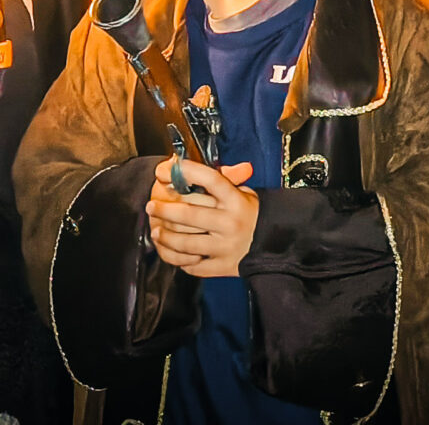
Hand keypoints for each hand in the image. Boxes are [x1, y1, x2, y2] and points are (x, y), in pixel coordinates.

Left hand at [145, 158, 258, 277]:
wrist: (277, 244)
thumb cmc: (251, 214)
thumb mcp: (244, 192)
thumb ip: (222, 178)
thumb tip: (190, 161)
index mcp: (236, 200)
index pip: (210, 179)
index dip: (185, 172)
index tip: (163, 171)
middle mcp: (231, 222)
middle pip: (189, 214)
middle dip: (164, 210)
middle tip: (151, 207)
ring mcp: (226, 246)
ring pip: (186, 243)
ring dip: (166, 237)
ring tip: (156, 231)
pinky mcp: (223, 266)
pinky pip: (193, 266)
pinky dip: (177, 259)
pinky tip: (170, 251)